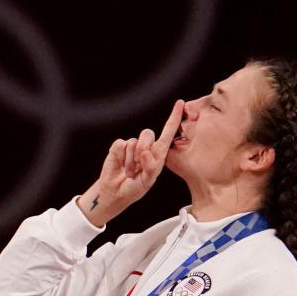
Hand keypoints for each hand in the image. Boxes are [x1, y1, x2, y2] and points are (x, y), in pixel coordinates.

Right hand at [91, 99, 184, 215]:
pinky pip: (122, 145)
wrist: (116, 191)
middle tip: (139, 164)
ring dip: (131, 160)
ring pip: (134, 141)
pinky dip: (122, 158)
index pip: (168, 132)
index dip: (174, 118)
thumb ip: (150, 167)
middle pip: (148, 133)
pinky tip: (121, 165)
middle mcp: (146, 147)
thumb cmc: (135, 187)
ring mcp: (132, 146)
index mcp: (158, 153)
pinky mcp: (118, 147)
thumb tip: (144, 152)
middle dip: (143, 147)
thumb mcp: (147, 180)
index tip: (180, 104)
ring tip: (130, 171)